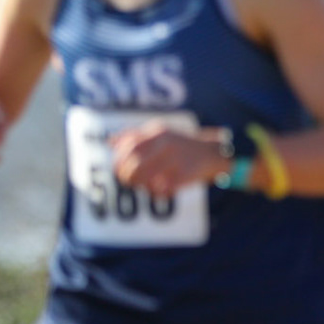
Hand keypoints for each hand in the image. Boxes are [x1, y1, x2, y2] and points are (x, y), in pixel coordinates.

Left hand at [108, 122, 224, 195]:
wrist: (213, 152)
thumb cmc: (180, 143)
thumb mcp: (160, 131)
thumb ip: (135, 135)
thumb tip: (110, 142)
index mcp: (158, 133)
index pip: (129, 147)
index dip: (120, 161)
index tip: (117, 169)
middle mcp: (166, 145)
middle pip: (135, 165)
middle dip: (127, 177)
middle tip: (127, 182)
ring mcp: (176, 161)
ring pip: (147, 180)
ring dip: (140, 186)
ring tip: (142, 186)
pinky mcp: (184, 176)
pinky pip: (162, 190)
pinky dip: (156, 192)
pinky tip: (158, 190)